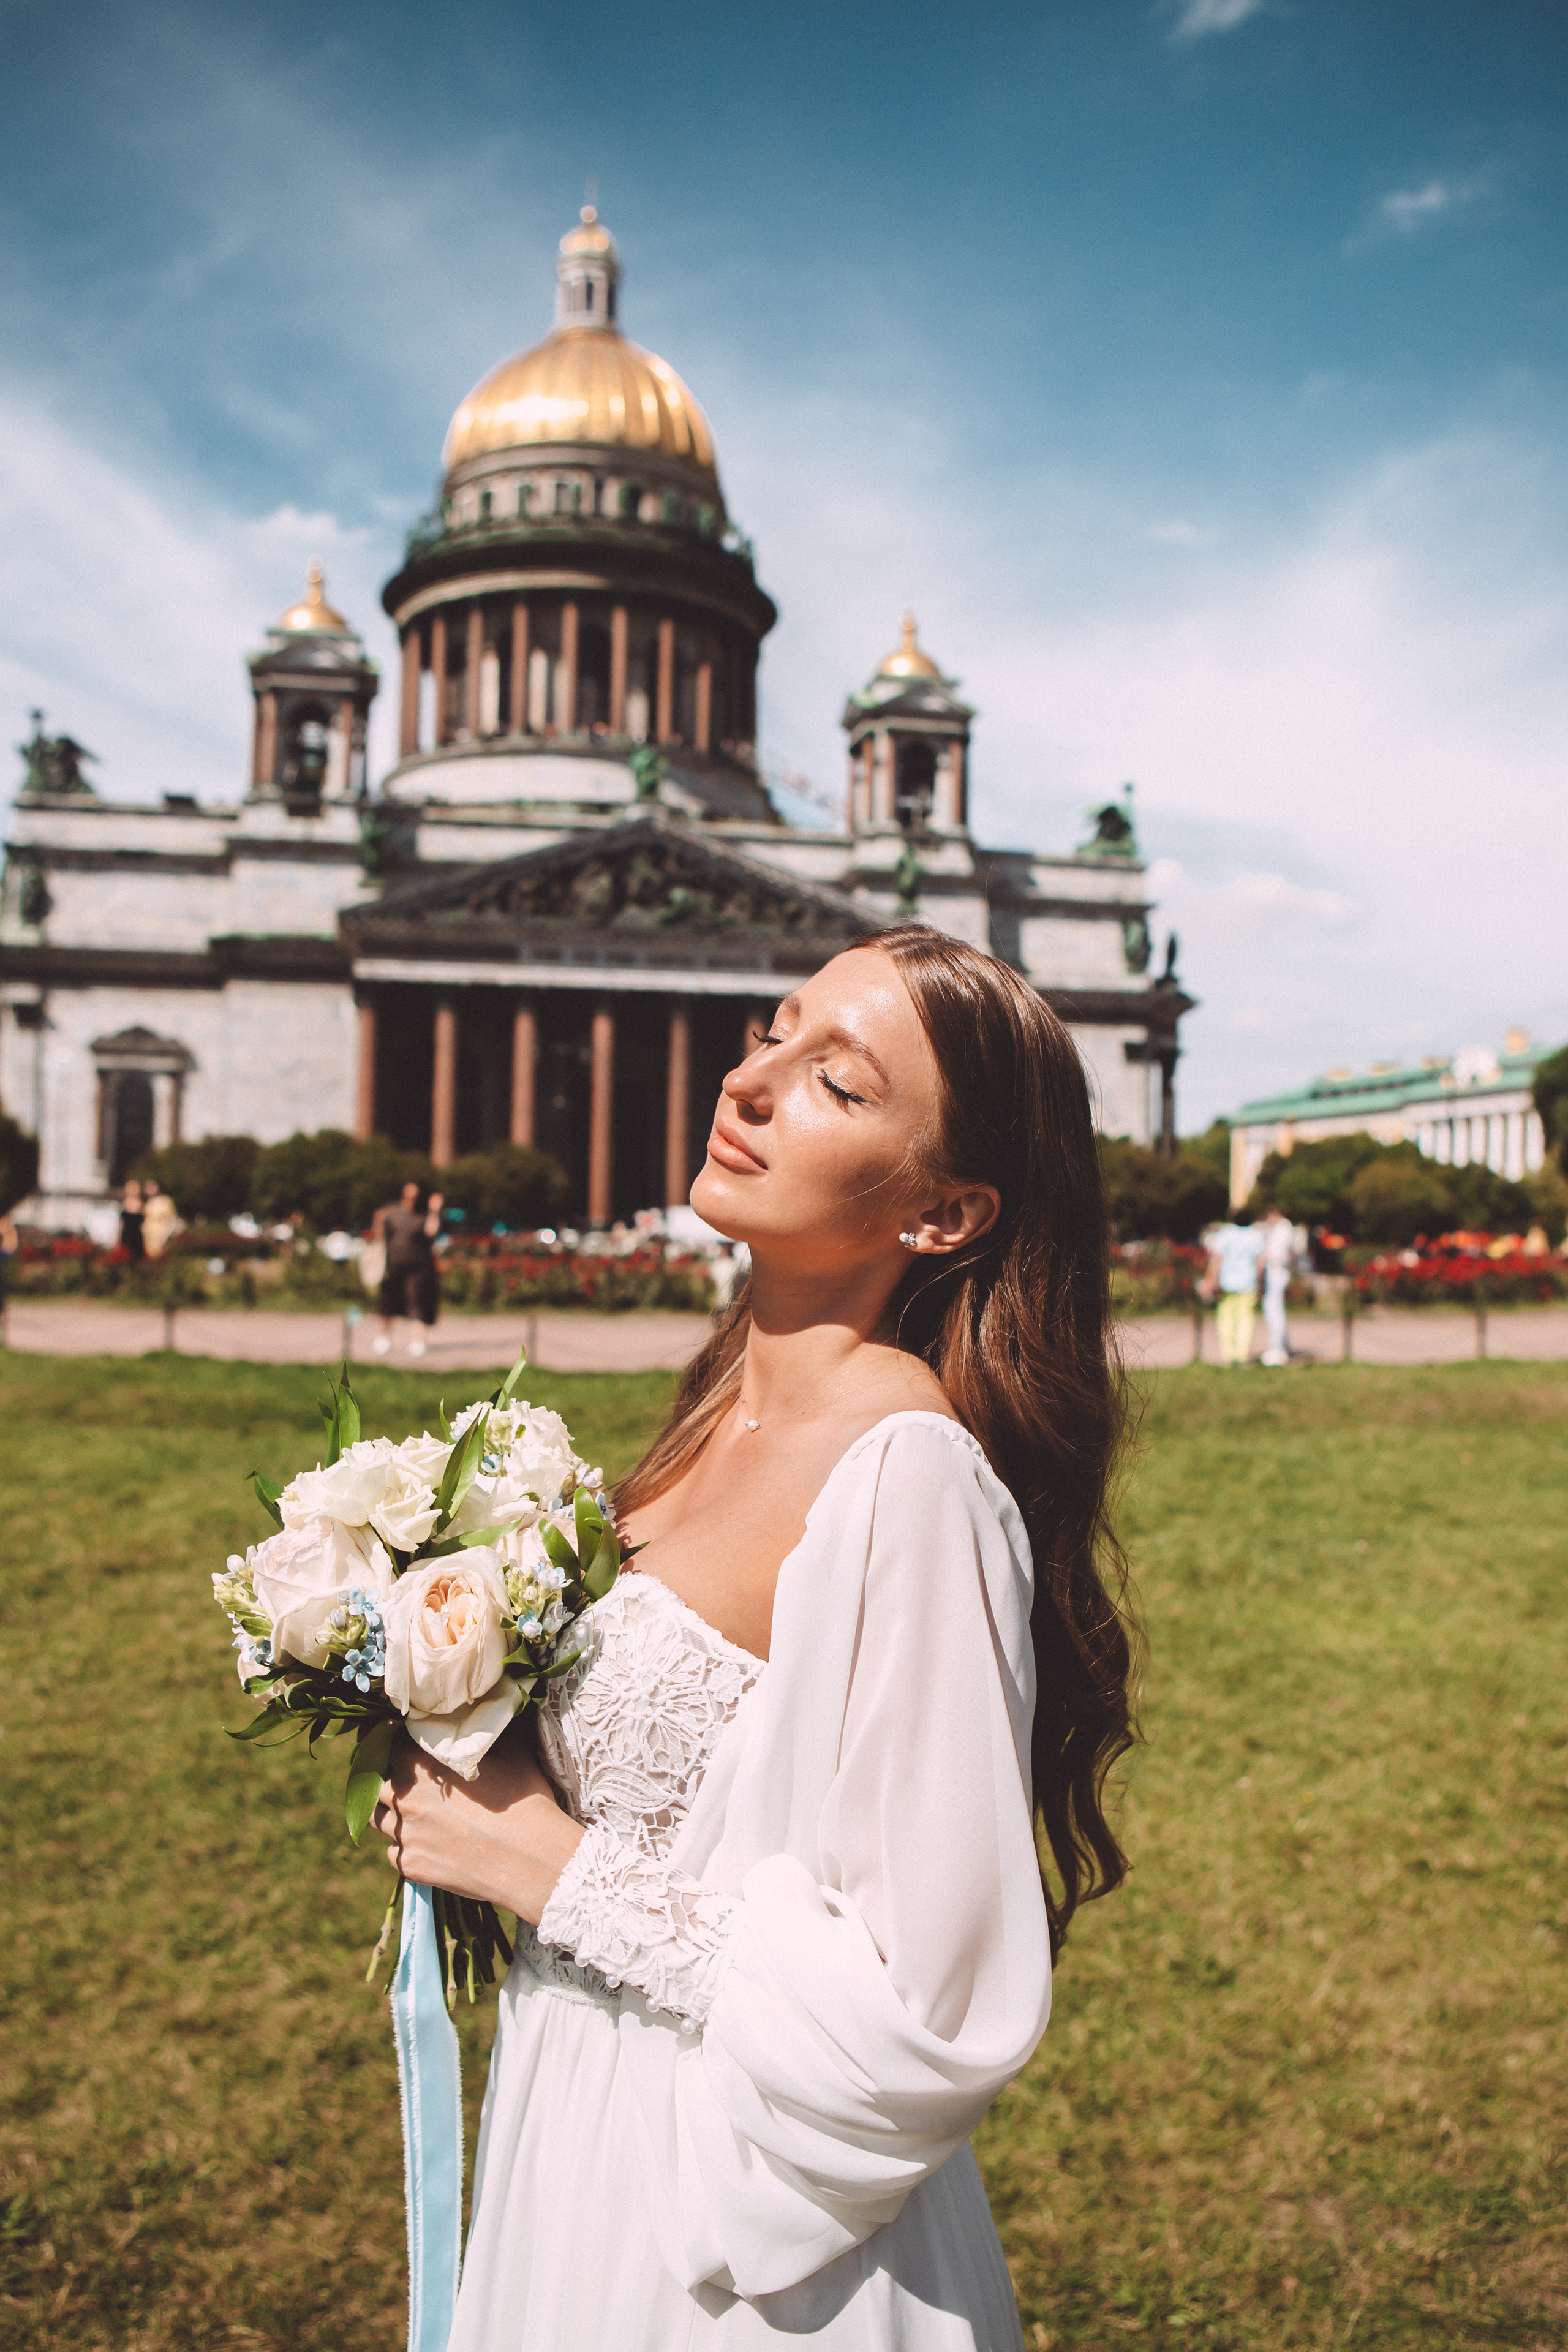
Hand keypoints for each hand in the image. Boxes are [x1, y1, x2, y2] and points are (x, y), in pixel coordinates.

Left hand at [372, 1719, 582, 1923]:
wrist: (534, 1861)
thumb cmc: (526, 1802)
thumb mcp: (512, 1753)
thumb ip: (487, 1733)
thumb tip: (490, 1711)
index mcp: (425, 1764)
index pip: (386, 1744)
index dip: (389, 1740)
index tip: (395, 1740)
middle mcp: (408, 1799)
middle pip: (375, 1783)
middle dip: (387, 1778)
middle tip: (404, 1778)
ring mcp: (407, 1836)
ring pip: (378, 1820)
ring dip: (391, 1812)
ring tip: (414, 1811)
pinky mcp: (412, 1867)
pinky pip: (393, 1853)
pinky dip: (404, 1847)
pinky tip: (426, 1842)